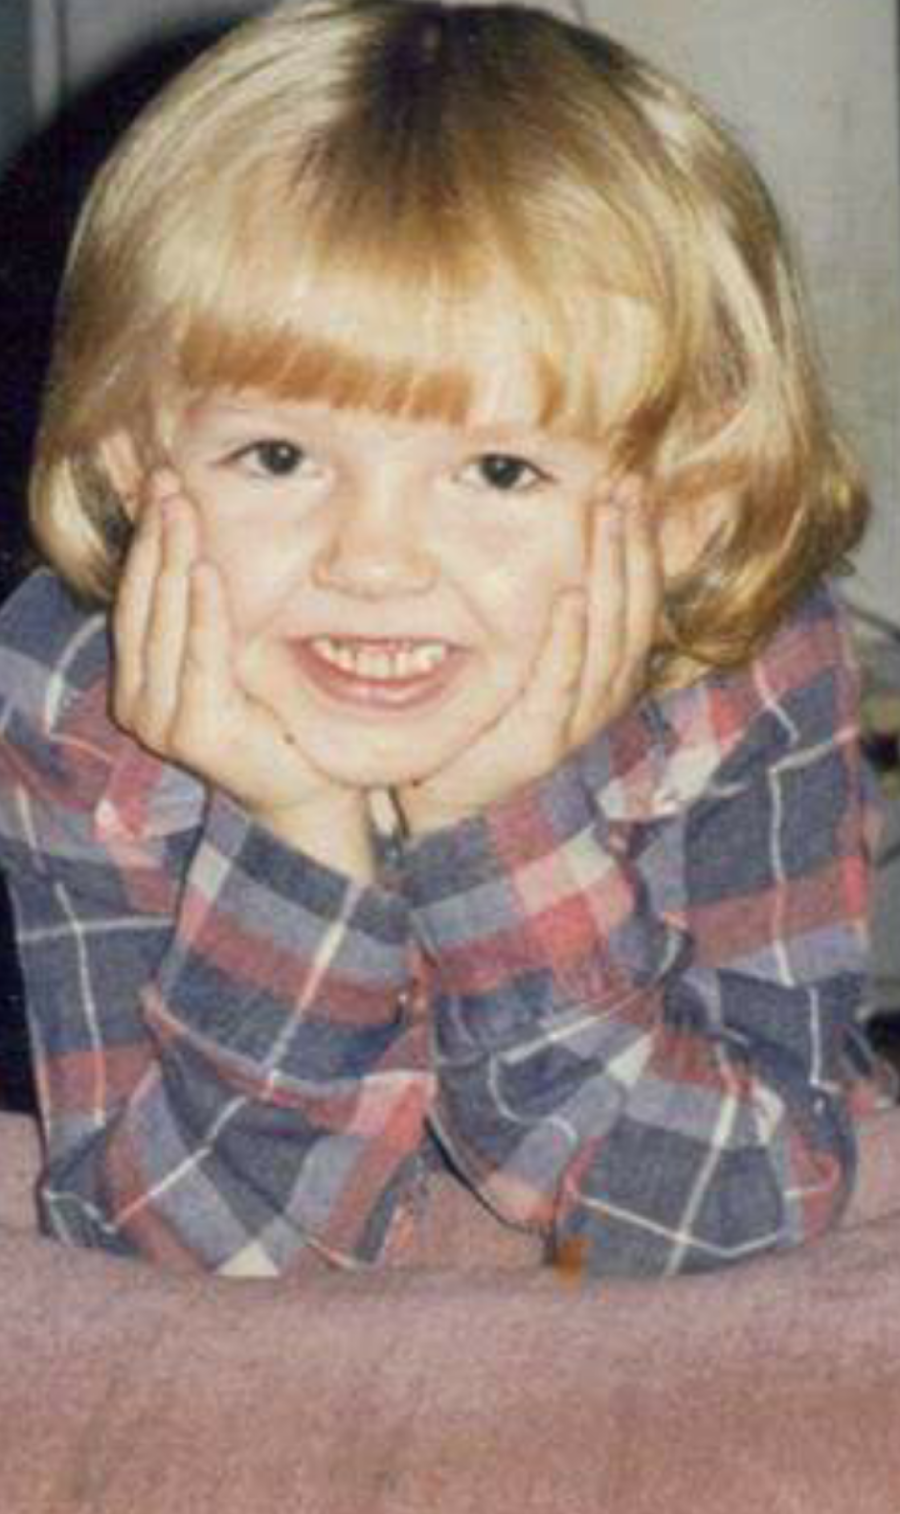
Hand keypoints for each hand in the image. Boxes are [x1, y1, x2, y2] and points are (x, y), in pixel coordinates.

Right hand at [112, 472, 373, 876]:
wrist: (304, 790)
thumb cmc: (275, 718)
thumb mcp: (234, 656)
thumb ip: (210, 615)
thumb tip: (209, 542)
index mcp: (142, 681)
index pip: (138, 597)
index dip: (147, 541)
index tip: (159, 487)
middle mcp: (139, 702)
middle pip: (144, 602)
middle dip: (156, 539)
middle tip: (166, 484)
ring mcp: (162, 721)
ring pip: (166, 624)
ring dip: (174, 562)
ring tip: (182, 512)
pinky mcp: (197, 731)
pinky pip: (201, 657)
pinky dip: (203, 613)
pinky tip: (206, 571)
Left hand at [397, 477, 661, 833]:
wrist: (456, 787)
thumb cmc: (495, 712)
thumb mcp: (536, 654)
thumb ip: (559, 610)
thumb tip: (561, 535)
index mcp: (613, 669)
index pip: (641, 594)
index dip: (643, 540)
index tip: (636, 486)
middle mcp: (608, 693)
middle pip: (634, 607)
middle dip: (632, 543)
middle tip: (626, 487)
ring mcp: (579, 719)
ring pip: (608, 638)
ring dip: (608, 574)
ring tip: (606, 521)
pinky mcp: (543, 740)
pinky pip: (564, 682)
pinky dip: (570, 640)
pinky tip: (568, 598)